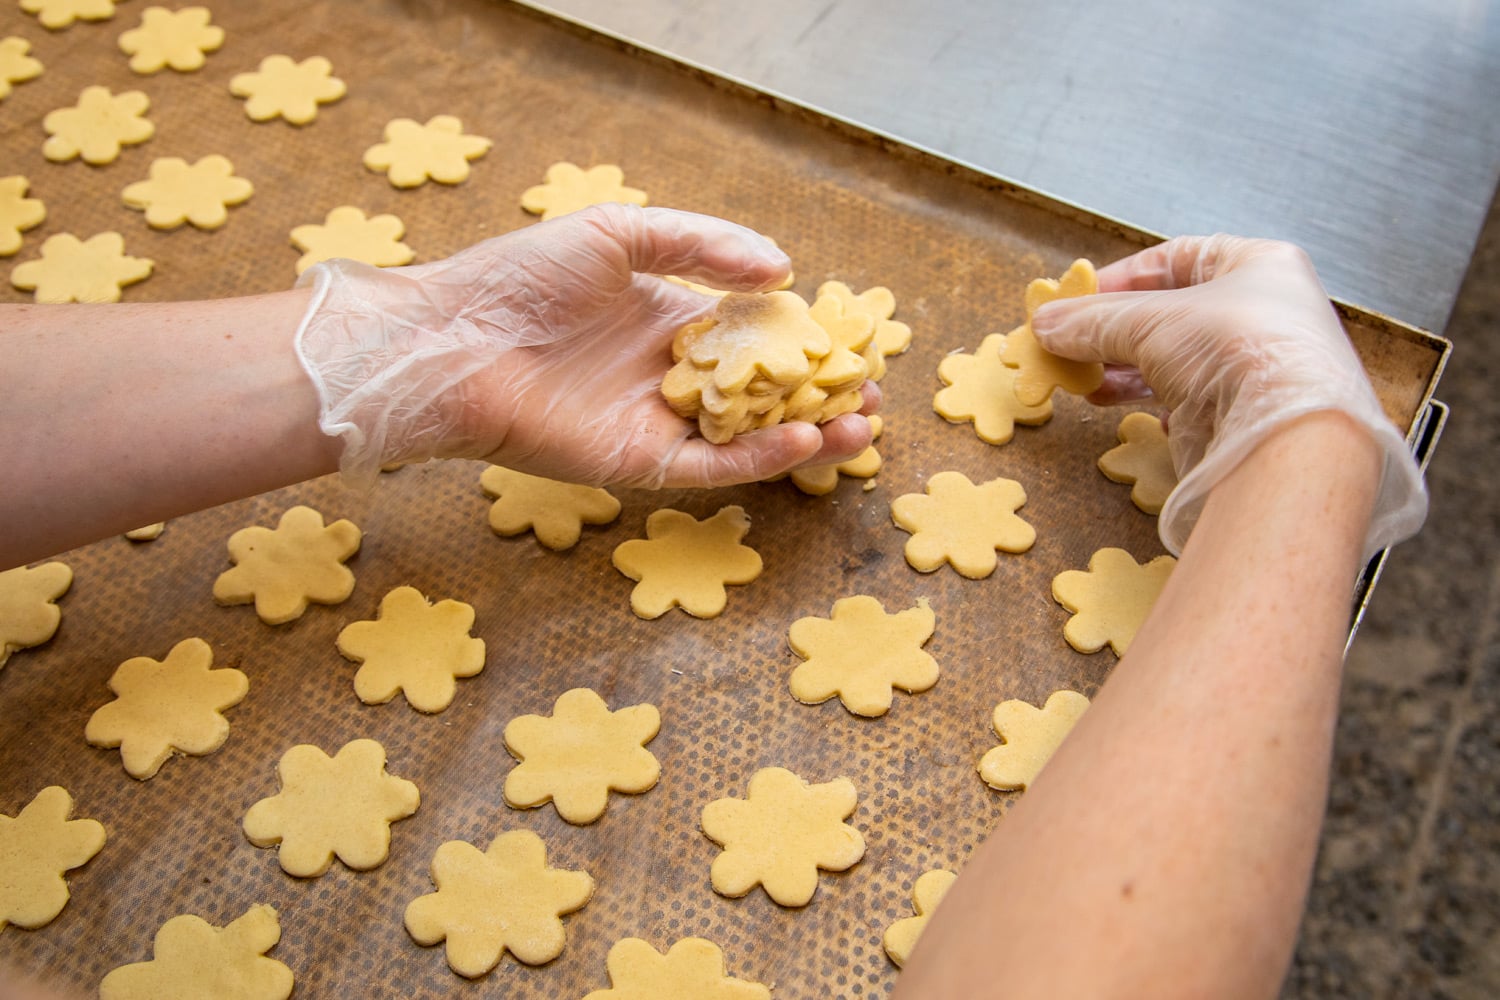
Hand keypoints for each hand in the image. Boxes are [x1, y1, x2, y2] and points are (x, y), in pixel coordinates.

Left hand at [294, 205, 875, 488]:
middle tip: (872, 395)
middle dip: (819, 396)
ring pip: (748, 437)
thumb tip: (783, 267)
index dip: (804, 341)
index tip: (852, 341)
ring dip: (807, 434)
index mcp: (667, 321)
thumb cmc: (521, 278)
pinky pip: (713, 466)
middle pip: (761, 394)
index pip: (753, 336)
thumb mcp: (619, 234)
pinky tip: (804, 439)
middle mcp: (668, 376)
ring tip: (859, 425)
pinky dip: (761, 458)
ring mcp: (656, 422)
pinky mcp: (638, 462)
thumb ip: (702, 246)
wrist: (452, 340)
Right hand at [1030, 235, 1425, 559]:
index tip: (1077, 297)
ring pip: (1174, 359)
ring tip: (1082, 379)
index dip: (1123, 276)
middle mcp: (1264, 313)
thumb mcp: (1150, 321)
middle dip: (1114, 330)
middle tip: (1068, 343)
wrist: (1282, 434)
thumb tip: (1045, 324)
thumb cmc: (1235, 349)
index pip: (1178, 258)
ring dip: (1122, 368)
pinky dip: (1151, 403)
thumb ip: (1093, 321)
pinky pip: (1188, 400)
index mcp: (1259, 266)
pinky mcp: (1244, 414)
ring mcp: (1255, 366)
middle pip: (1172, 312)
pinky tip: (1121, 407)